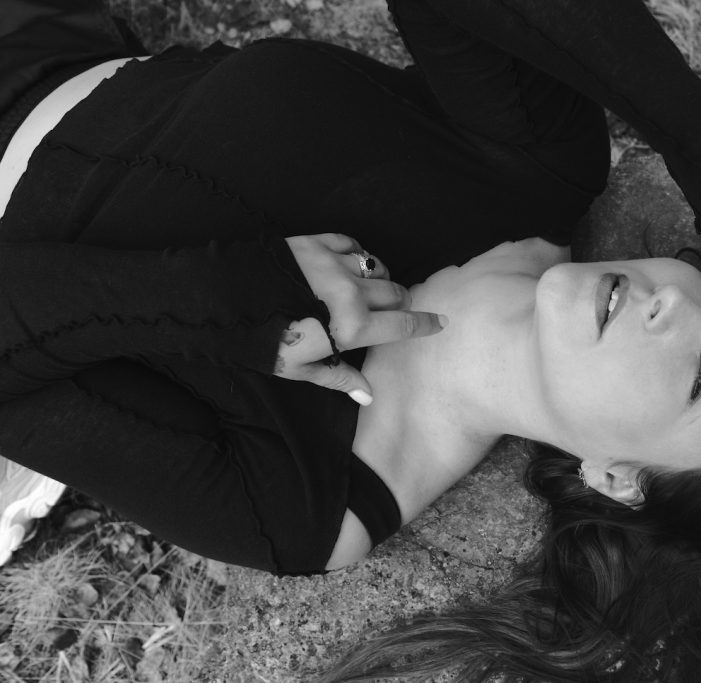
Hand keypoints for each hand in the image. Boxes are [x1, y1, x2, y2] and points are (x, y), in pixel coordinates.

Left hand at [276, 233, 446, 402]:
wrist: (222, 302)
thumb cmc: (264, 343)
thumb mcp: (301, 369)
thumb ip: (340, 378)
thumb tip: (370, 395)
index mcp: (352, 327)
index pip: (402, 326)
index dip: (425, 324)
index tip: (441, 322)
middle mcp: (352, 293)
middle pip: (396, 293)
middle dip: (401, 303)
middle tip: (395, 311)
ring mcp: (335, 264)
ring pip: (377, 267)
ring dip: (379, 279)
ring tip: (370, 289)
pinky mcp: (316, 243)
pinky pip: (352, 244)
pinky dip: (358, 255)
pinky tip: (351, 264)